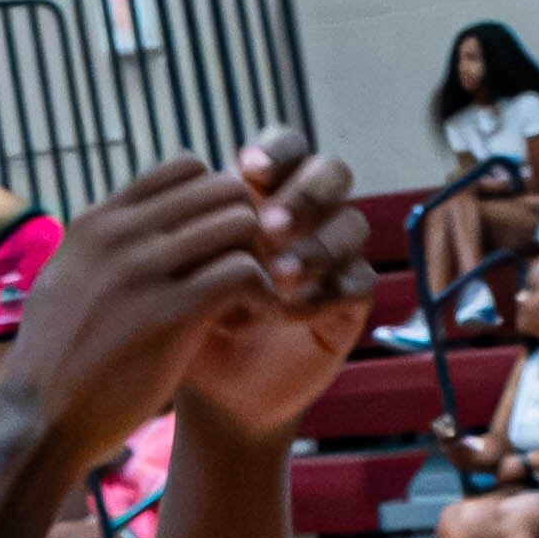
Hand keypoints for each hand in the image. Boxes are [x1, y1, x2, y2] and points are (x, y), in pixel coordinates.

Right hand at [0, 146, 363, 478]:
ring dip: (262, 260)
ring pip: (242, 223)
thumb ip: (104, 249)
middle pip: (224, 188)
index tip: (221, 244)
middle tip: (250, 271)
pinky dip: (265, 295)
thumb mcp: (67, 282)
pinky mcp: (172, 313)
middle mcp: (122, 234)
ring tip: (252, 300)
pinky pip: (246, 272)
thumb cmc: (58, 362)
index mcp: (99, 222)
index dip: (218, 201)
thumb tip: (133, 224)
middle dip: (250, 227)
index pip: (186, 167)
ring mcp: (145, 269)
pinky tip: (252, 322)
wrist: (38, 420)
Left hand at [170, 133, 380, 449]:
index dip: (276, 150)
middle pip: (331, 174)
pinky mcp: (349, 302)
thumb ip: (192, 225)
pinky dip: (330, 291)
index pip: (286, 149)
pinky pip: (359, 280)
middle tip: (270, 226)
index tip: (248, 169)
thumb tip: (191, 177)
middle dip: (305, 195)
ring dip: (318, 244)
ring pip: (353, 224)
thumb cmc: (186, 318)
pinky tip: (295, 313)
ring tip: (280, 276)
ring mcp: (332, 257)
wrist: (212, 388)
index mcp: (264, 194)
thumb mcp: (179, 268)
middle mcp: (306, 218)